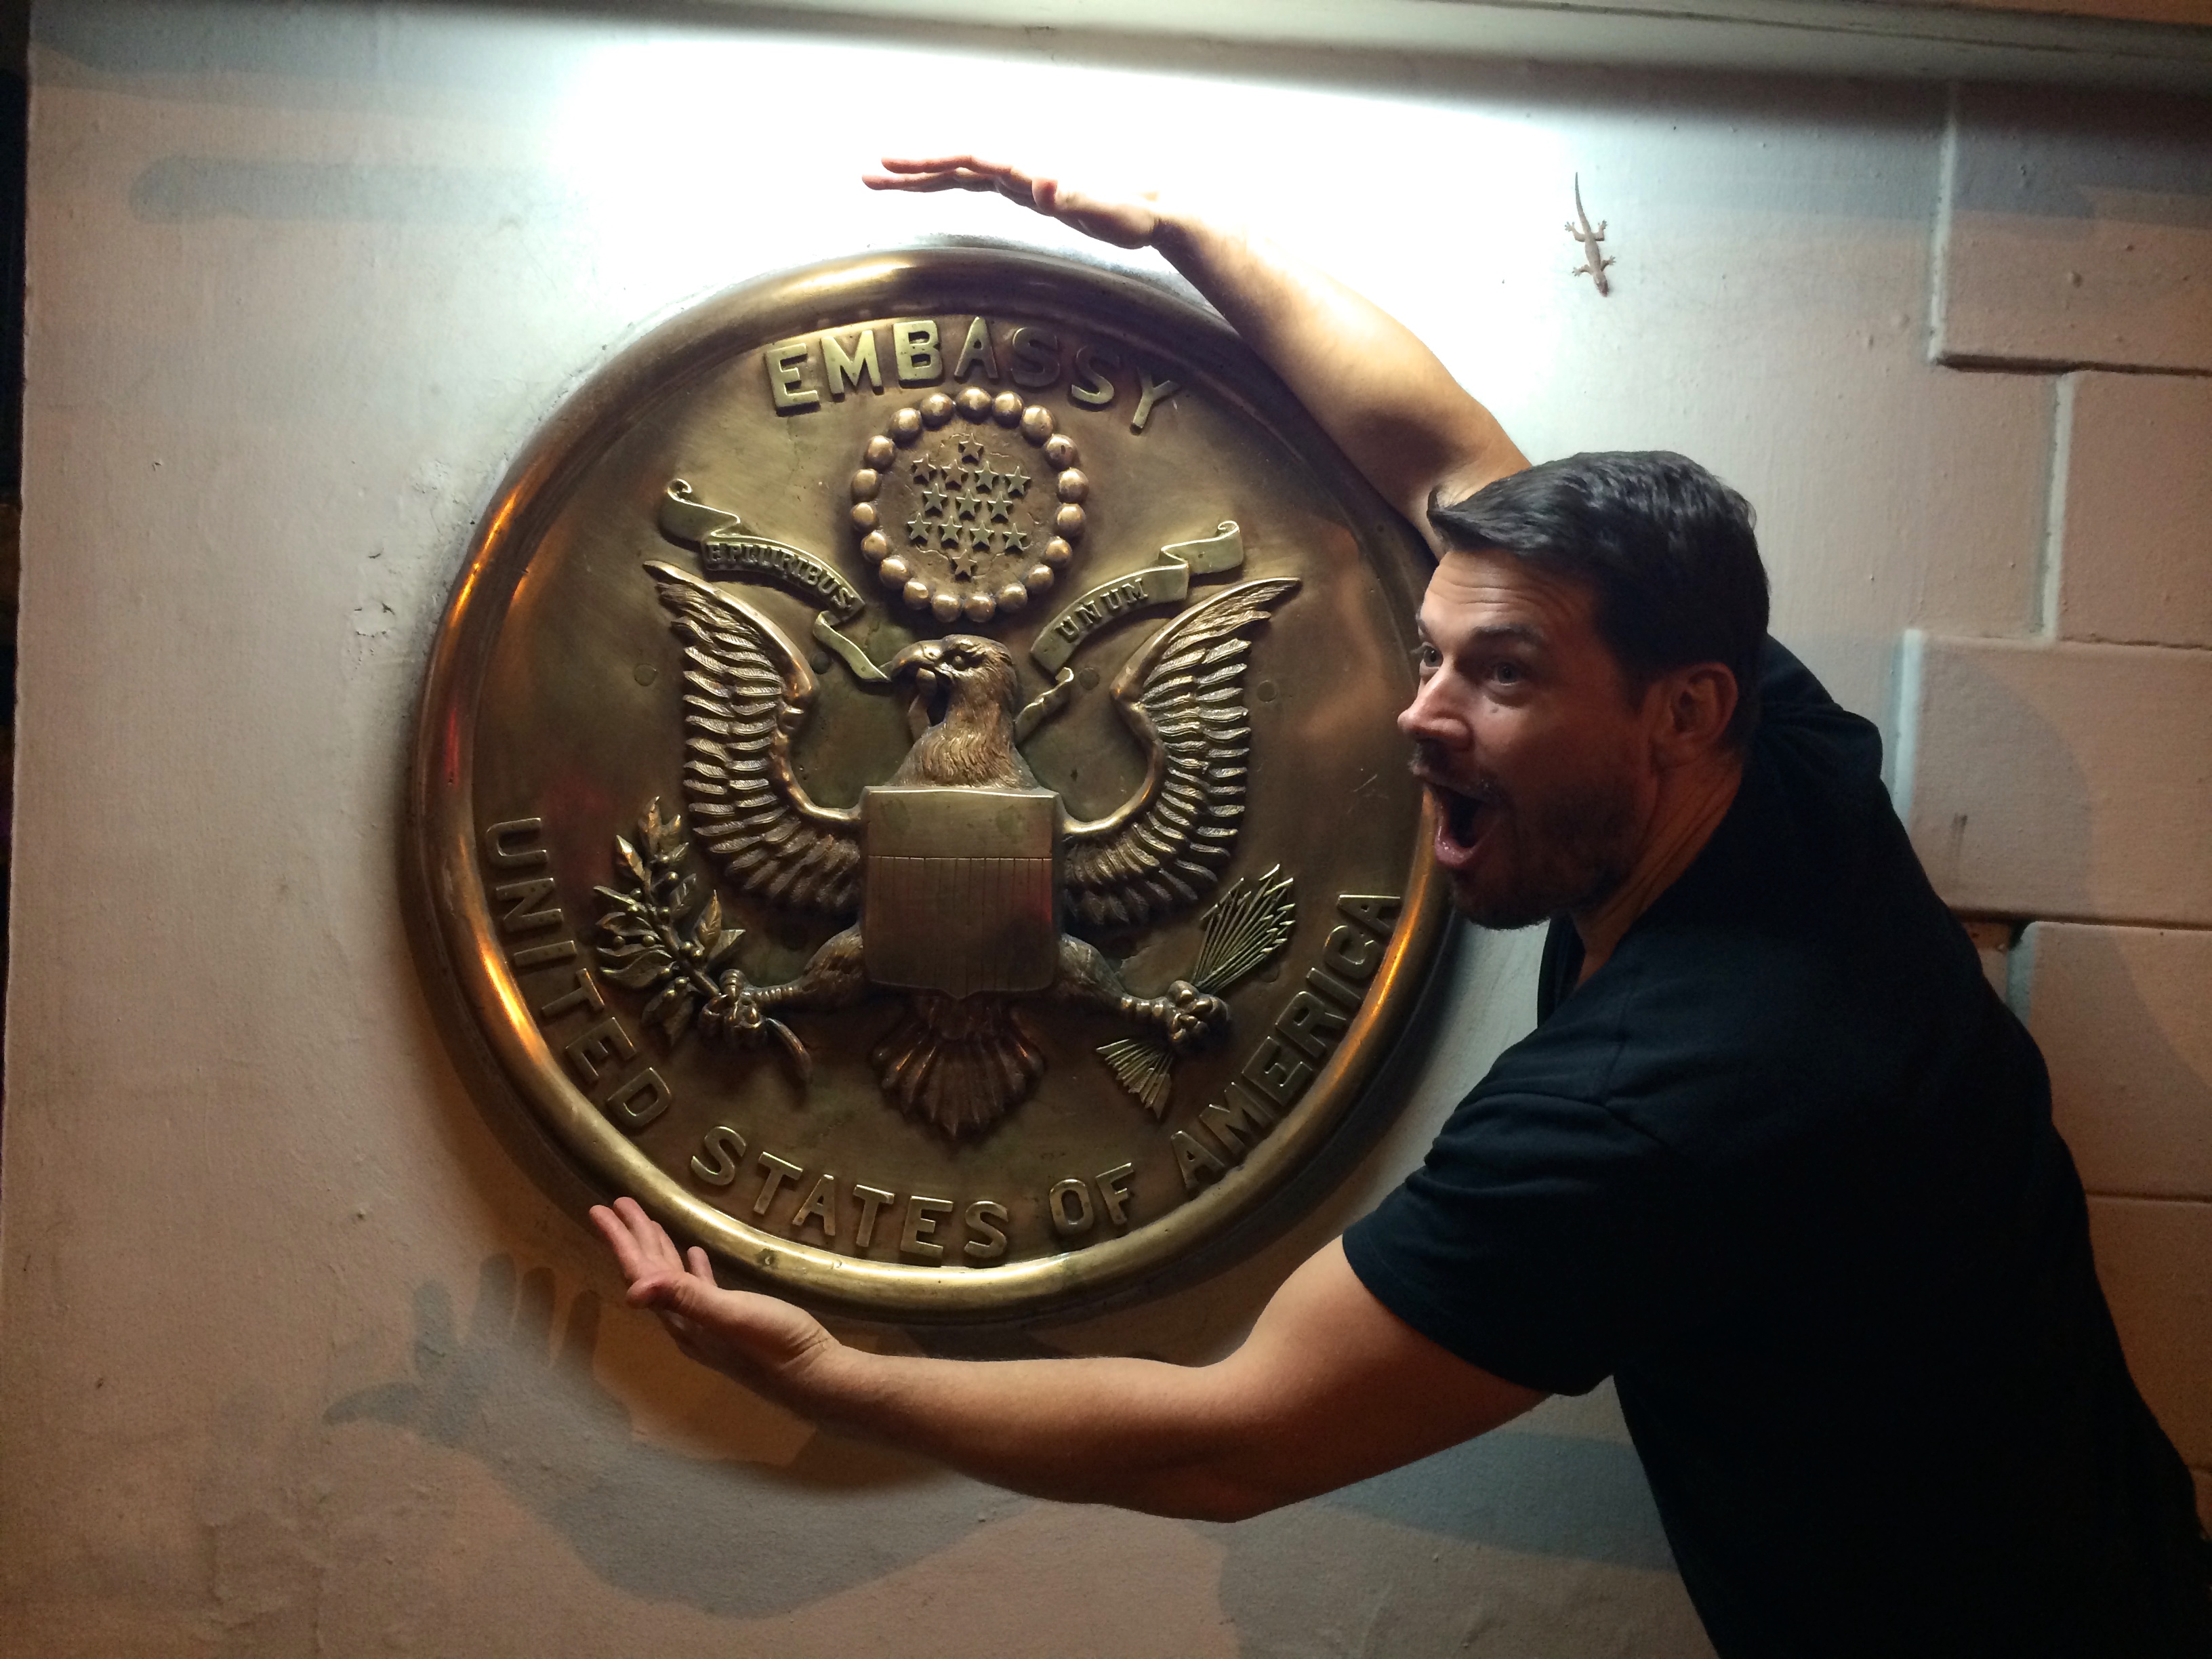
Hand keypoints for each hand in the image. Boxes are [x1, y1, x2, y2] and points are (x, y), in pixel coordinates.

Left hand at [589, 1197, 840, 1406]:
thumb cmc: (774, 1343)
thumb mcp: (730, 1315)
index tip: (601, 1210)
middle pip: (650, 1274)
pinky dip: (692, 1268)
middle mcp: (687, 1322)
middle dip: (633, 1238)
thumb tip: (632, 1291)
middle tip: (616, 1202)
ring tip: (648, 1222)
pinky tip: (695, 1253)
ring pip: (673, 1279)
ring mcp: (708, 1323)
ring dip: (658, 1249)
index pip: (641, 1274)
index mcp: (682, 1319)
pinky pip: (700, 1288)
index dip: (620, 1241)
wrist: (814, 1375)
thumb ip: (686, 1299)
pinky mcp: (732, 1320)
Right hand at [865, 155, 1163, 250]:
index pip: (970, 159)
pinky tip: (928, 188)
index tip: (894, 164)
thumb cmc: (1130, 211)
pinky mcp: (1026, 193)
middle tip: (867, 174)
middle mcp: (1019, 169)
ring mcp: (1020, 180)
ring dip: (920, 177)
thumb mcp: (1104, 210)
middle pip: (954, 163)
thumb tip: (1044, 185)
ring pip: (959, 172)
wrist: (1151, 208)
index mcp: (1029, 169)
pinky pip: (975, 185)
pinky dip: (947, 185)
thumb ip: (1074, 197)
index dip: (931, 161)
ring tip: (881, 180)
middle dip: (910, 169)